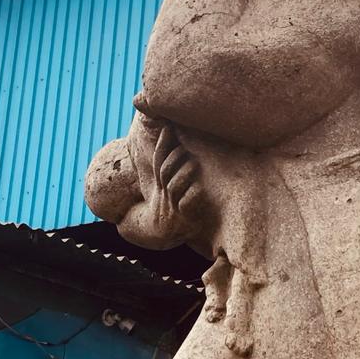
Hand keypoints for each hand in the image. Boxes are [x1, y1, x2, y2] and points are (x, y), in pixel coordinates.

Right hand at [121, 121, 203, 246]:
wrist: (164, 232)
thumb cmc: (172, 203)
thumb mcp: (169, 185)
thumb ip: (173, 166)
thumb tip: (176, 137)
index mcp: (162, 182)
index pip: (160, 160)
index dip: (164, 143)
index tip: (169, 126)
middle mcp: (165, 192)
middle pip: (165, 172)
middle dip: (173, 159)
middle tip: (184, 148)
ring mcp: (173, 205)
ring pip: (174, 188)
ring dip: (183, 175)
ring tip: (194, 164)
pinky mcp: (183, 219)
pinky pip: (185, 207)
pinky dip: (192, 197)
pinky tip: (200, 190)